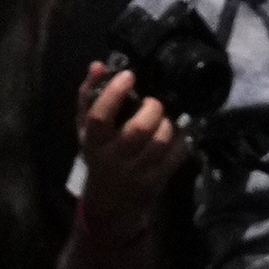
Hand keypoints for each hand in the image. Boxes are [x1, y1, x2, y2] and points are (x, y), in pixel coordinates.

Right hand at [71, 66, 186, 225]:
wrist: (109, 203)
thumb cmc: (98, 155)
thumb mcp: (86, 129)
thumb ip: (89, 96)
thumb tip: (98, 65)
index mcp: (94, 142)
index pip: (100, 116)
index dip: (115, 93)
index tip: (129, 75)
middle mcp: (114, 158)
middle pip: (138, 129)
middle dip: (152, 109)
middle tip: (152, 102)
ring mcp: (137, 172)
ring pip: (160, 143)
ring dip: (167, 124)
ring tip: (164, 119)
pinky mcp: (156, 181)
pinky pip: (176, 157)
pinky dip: (183, 140)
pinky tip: (181, 132)